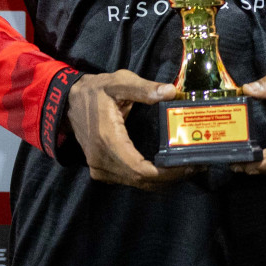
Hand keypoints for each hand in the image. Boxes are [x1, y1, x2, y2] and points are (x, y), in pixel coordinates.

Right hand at [67, 70, 191, 189]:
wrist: (68, 102)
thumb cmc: (95, 91)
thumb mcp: (118, 82)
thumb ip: (143, 88)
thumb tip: (171, 91)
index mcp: (107, 140)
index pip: (140, 170)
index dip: (166, 173)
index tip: (189, 166)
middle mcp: (102, 161)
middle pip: (142, 181)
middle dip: (171, 177)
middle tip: (196, 165)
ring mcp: (100, 169)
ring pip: (136, 184)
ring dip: (163, 180)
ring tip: (187, 167)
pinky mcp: (101, 170)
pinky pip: (129, 180)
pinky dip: (150, 178)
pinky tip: (167, 168)